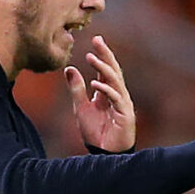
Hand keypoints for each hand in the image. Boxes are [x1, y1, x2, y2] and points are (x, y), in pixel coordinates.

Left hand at [66, 35, 136, 152]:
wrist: (103, 154)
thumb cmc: (95, 132)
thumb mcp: (80, 108)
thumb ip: (76, 89)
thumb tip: (69, 68)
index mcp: (108, 92)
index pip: (106, 69)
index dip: (102, 55)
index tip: (96, 39)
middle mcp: (117, 95)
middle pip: (113, 70)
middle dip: (106, 54)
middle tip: (98, 40)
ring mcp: (123, 104)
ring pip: (115, 81)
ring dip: (103, 69)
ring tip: (92, 58)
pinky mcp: (125, 114)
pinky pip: (116, 98)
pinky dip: (106, 89)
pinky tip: (95, 82)